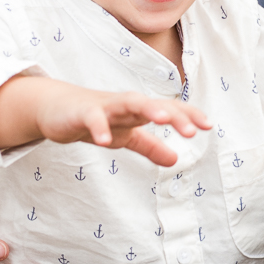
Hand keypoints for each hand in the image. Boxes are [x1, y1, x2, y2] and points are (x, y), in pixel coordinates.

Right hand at [0, 75, 211, 167]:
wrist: (56, 109)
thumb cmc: (96, 118)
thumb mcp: (126, 135)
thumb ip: (149, 146)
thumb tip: (175, 160)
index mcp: (139, 110)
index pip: (168, 110)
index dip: (188, 116)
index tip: (207, 126)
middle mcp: (126, 104)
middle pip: (154, 105)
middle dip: (174, 115)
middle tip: (191, 130)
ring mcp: (104, 106)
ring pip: (129, 103)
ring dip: (146, 109)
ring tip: (161, 120)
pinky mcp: (81, 113)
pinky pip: (92, 119)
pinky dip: (99, 128)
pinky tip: (104, 141)